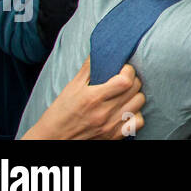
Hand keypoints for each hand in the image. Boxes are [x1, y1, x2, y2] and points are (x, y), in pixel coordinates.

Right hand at [20, 59, 144, 139]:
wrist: (51, 140)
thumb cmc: (59, 113)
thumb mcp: (71, 88)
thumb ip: (88, 68)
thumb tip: (99, 50)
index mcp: (93, 98)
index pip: (126, 81)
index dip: (128, 71)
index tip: (123, 69)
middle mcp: (104, 113)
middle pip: (135, 89)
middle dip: (132, 80)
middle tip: (124, 79)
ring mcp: (110, 126)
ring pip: (139, 103)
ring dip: (135, 95)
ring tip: (125, 94)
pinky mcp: (113, 137)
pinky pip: (137, 122)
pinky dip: (136, 114)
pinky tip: (126, 110)